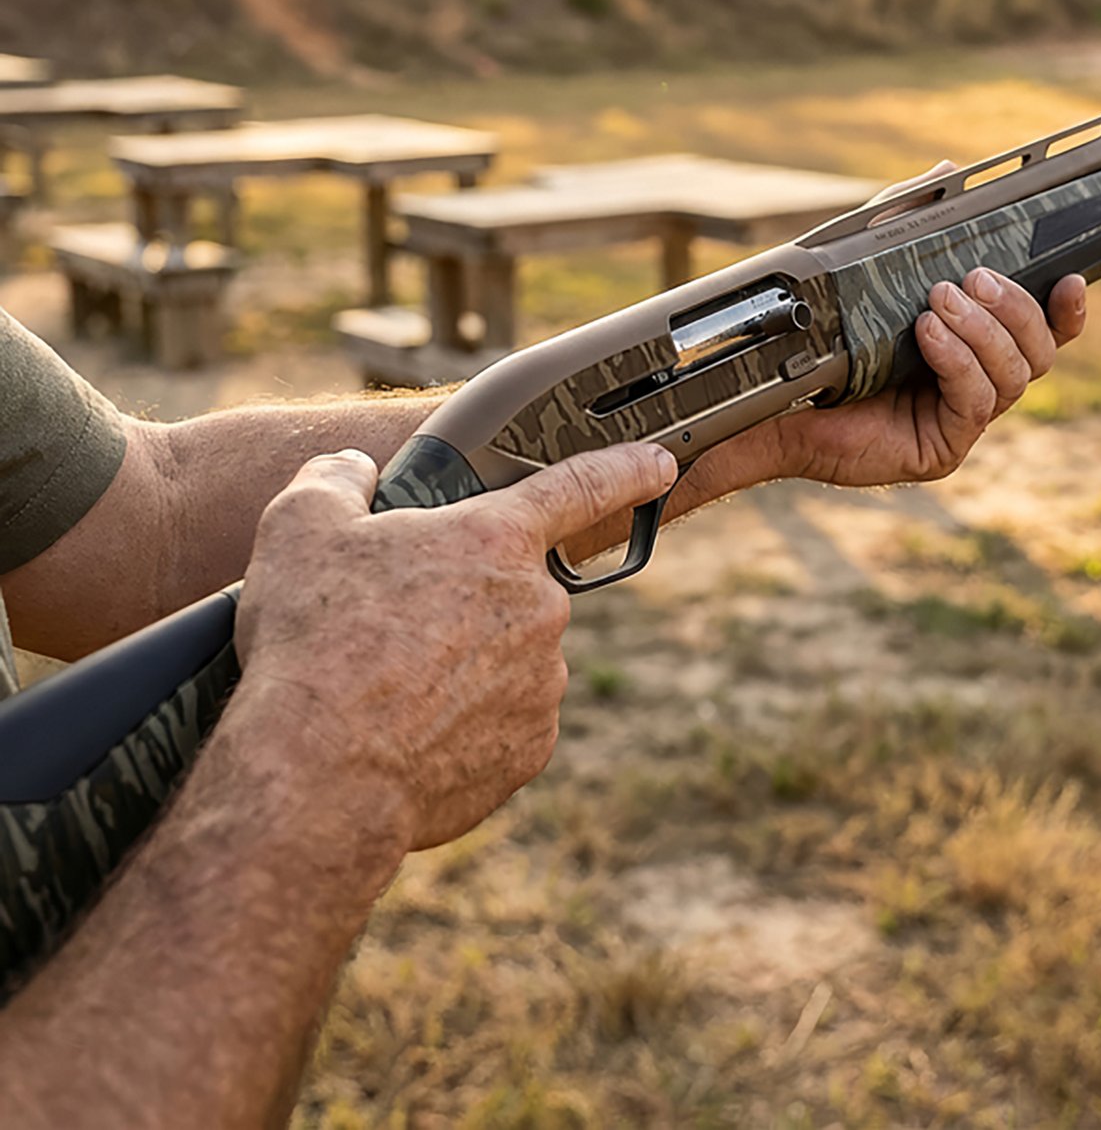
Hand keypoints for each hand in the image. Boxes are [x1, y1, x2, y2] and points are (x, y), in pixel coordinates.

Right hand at [235, 441, 675, 852]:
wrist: (318, 776)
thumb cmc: (313, 642)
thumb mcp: (301, 527)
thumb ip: (336, 480)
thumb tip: (353, 472)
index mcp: (496, 540)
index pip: (581, 484)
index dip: (625, 468)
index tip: (657, 464)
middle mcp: (539, 608)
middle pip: (513, 589)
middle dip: (465, 600)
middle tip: (394, 627)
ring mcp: (542, 683)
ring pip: (509, 658)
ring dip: (464, 665)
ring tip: (390, 688)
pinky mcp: (530, 748)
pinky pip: (503, 720)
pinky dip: (465, 724)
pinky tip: (409, 733)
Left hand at [757, 160, 1086, 487]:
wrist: (777, 398)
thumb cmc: (826, 337)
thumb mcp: (871, 266)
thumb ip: (911, 220)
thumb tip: (949, 169)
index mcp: (976, 347)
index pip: (1045, 332)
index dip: (1067, 309)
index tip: (1069, 277)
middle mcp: (978, 384)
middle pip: (1039, 351)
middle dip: (1015, 308)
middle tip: (972, 279)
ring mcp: (962, 420)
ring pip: (1014, 376)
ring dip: (982, 332)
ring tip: (937, 304)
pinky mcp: (942, 447)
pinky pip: (974, 402)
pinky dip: (958, 361)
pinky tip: (929, 336)